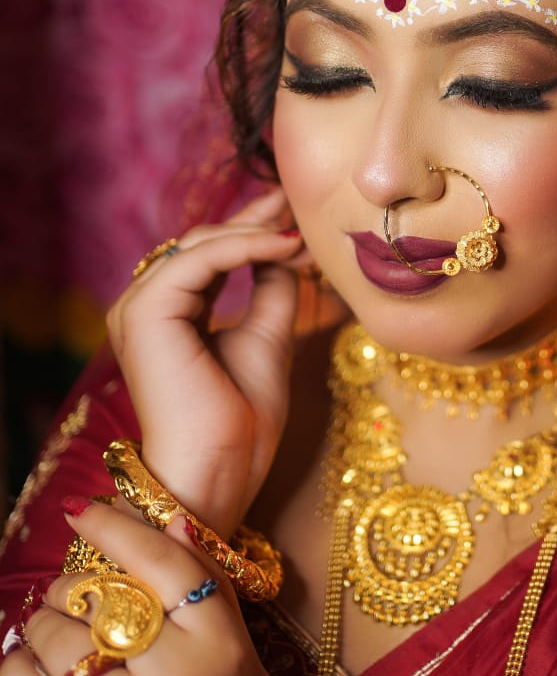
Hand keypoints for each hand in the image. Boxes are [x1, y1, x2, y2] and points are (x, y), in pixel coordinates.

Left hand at [0, 501, 281, 675]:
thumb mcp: (239, 659)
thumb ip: (208, 593)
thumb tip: (173, 520)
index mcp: (225, 650)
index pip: (166, 566)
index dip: (118, 528)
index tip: (84, 509)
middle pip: (104, 600)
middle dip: (73, 589)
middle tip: (69, 595)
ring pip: (60, 640)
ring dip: (42, 625)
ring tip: (49, 632)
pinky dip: (16, 669)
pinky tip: (25, 665)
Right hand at [107, 187, 306, 535]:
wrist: (222, 470)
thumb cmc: (242, 422)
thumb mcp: (268, 338)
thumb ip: (270, 291)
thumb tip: (285, 250)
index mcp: (169, 317)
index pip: (208, 255)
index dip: (250, 227)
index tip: (292, 209)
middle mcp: (146, 309)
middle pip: (201, 242)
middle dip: (254, 220)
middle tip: (298, 205)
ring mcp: (139, 310)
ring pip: (199, 245)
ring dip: (254, 232)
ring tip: (299, 232)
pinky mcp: (146, 313)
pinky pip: (197, 260)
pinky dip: (244, 247)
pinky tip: (283, 245)